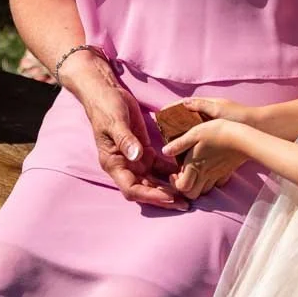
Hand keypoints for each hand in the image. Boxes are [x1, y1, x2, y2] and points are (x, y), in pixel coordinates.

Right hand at [72, 64, 183, 208]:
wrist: (106, 93)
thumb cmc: (106, 107)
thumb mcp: (115, 121)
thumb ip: (125, 139)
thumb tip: (136, 157)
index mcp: (113, 163)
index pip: (131, 189)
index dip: (150, 196)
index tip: (169, 198)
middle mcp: (125, 166)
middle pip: (145, 190)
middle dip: (164, 197)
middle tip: (186, 203)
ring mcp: (135, 160)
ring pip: (154, 181)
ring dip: (170, 188)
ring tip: (190, 192)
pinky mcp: (144, 151)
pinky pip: (159, 166)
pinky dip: (171, 171)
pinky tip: (187, 171)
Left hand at [165, 117, 247, 200]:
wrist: (243, 138)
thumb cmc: (217, 133)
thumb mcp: (195, 133)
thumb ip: (179, 144)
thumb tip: (165, 151)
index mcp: (195, 166)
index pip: (182, 187)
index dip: (175, 184)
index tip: (174, 172)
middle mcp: (205, 175)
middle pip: (192, 195)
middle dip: (185, 189)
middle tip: (183, 175)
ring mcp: (217, 175)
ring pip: (205, 191)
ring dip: (197, 185)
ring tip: (196, 172)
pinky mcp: (226, 173)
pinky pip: (217, 184)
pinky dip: (211, 182)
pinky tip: (210, 170)